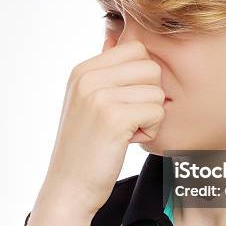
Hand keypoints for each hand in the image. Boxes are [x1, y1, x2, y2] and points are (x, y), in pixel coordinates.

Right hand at [40, 39, 166, 215]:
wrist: (69, 187)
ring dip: (151, 115)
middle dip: (149, 95)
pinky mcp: (113, 117)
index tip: (125, 101)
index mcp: (82, 70)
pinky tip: (129, 141)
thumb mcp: (85, 101)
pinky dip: (150, 130)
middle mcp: (88, 77)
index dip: (141, 77)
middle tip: (129, 118)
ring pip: (156, 90)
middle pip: (151, 66)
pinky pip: (157, 111)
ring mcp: (99, 95)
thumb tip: (116, 38)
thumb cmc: (85, 147)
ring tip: (127, 131)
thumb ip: (104, 72)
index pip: (135, 48)